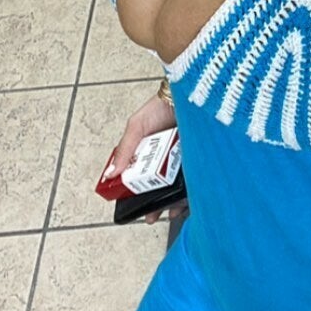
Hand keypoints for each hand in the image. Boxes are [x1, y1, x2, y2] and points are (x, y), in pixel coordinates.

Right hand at [108, 93, 186, 225]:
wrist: (187, 94)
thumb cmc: (160, 107)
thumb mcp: (136, 126)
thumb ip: (125, 149)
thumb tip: (111, 173)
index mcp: (148, 155)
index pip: (140, 179)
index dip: (137, 195)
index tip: (134, 208)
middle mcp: (166, 160)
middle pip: (160, 187)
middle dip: (156, 204)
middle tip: (152, 215)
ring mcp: (183, 161)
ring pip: (178, 187)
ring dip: (174, 202)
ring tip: (171, 211)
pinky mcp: (199, 160)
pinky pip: (197, 180)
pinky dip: (194, 191)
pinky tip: (189, 200)